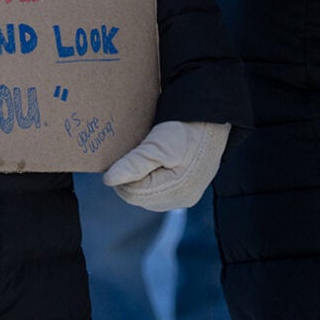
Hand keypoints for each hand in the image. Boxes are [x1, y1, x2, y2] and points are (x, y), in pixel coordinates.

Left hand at [103, 120, 228, 211]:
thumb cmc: (186, 129)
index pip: (133, 194)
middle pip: (140, 197)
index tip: (125, 154)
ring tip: (147, 155)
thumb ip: (133, 164)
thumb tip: (108, 181)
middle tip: (136, 152)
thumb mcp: (157, 144)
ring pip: (148, 195)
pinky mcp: (186, 189)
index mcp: (176, 192)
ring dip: (141, 177)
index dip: (122, 175)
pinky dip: (151, 178)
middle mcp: (182, 200)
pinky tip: (155, 162)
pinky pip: (159, 191)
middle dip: (132, 177)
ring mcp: (186, 196)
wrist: (211, 119)